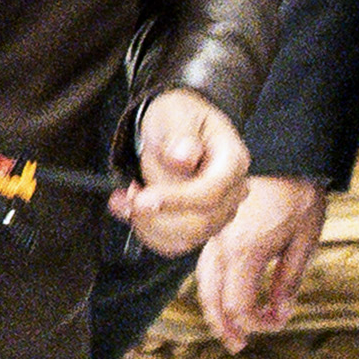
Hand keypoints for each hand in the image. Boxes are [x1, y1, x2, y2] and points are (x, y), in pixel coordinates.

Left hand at [119, 89, 252, 257]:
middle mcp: (234, 192)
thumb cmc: (180, 118)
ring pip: (184, 239)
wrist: (179, 129)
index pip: (211, 192)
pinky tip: (129, 209)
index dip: (177, 200)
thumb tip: (184, 157)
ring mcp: (219, 214)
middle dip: (155, 216)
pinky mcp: (200, 228)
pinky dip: (145, 232)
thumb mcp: (176, 114)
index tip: (142, 198)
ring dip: (147, 225)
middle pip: (200, 224)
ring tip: (124, 198)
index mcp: (233, 161)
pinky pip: (174, 244)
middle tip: (127, 194)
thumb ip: (181, 134)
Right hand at [194, 172, 325, 340]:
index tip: (276, 323)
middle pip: (213, 298)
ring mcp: (215, 236)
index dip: (255, 324)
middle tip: (238, 345)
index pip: (239, 306)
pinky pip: (207, 264)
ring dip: (215, 308)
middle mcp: (223, 246)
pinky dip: (214, 285)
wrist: (283, 150)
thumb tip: (280, 312)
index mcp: (246, 251)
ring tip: (230, 326)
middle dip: (224, 326)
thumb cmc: (298, 191)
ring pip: (204, 282)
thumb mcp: (305, 238)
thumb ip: (289, 279)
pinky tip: (227, 292)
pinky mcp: (216, 228)